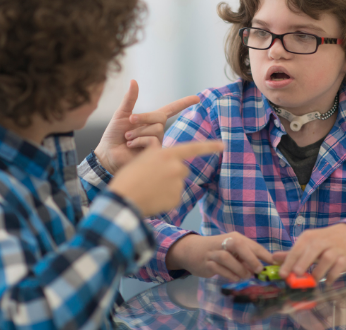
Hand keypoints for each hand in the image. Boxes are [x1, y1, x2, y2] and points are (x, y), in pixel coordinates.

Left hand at [94, 79, 199, 174]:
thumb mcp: (122, 114)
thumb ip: (130, 99)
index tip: (197, 98)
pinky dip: (139, 141)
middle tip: (130, 121)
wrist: (107, 154)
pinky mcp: (155, 153)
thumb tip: (134, 81)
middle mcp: (157, 130)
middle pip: (160, 118)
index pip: (172, 109)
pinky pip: (152, 140)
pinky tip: (131, 146)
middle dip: (144, 118)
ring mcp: (157, 142)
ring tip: (128, 138)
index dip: (184, 103)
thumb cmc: (114, 135)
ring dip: (137, 132)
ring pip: (156, 129)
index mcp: (151, 120)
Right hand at [109, 140, 223, 216]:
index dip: (209, 146)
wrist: (123, 199)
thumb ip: (157, 154)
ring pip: (177, 184)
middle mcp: (176, 167)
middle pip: (182, 169)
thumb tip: (163, 153)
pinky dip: (166, 199)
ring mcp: (177, 184)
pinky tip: (153, 199)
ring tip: (149, 190)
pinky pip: (174, 197)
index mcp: (168, 154)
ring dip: (168, 187)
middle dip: (172, 173)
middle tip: (153, 179)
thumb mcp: (142, 158)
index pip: (193, 148)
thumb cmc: (129, 177)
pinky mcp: (176, 199)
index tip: (222, 145)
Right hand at [165, 232, 273, 280]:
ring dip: (239, 269)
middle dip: (251, 258)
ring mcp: (214, 252)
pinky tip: (235, 278)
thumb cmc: (218, 250)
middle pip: (238, 245)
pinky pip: (218, 268)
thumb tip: (262, 268)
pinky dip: (229, 275)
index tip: (274, 263)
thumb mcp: (233, 250)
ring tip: (246, 276)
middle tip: (259, 270)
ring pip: (227, 257)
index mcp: (234, 237)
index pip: (251, 244)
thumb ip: (246, 257)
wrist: (193, 250)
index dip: (264, 254)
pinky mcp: (207, 262)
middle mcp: (224, 242)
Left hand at [273, 223, 345, 283]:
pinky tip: (327, 281)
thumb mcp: (307, 243)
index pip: (297, 249)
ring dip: (319, 271)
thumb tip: (273, 258)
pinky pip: (339, 267)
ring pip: (327, 258)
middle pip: (312, 250)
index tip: (282, 274)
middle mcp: (321, 241)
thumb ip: (291, 253)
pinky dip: (332, 275)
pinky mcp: (345, 257)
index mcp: (309, 237)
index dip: (289, 261)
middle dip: (304, 262)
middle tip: (297, 274)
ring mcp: (334, 249)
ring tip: (313, 280)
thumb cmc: (324, 241)